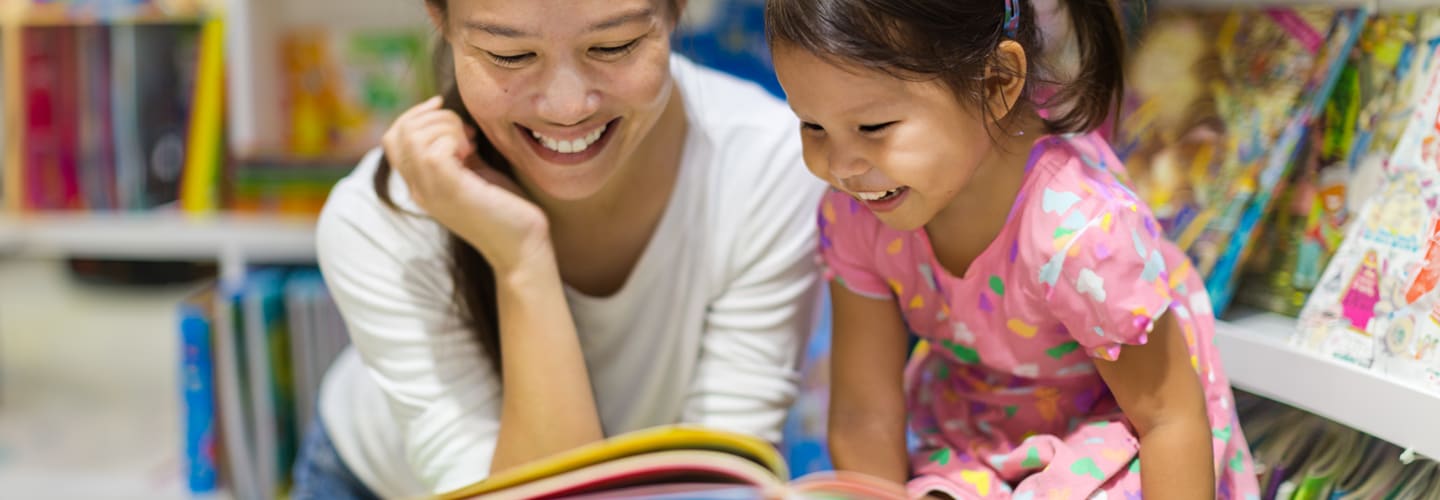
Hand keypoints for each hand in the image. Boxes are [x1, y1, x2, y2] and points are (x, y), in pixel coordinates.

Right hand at [383, 96, 551, 273]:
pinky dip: (454, 137)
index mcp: (421, 184)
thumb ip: (458, 151)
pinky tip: (473, 151)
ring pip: (414, 137)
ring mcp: (431, 191)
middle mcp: (419, 189)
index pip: (393, 138)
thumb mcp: (474, 172)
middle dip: (435, 117)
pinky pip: (434, 150)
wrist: (522, 247)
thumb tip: (452, 120)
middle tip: (468, 133)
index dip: (415, 114)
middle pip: (399, 132)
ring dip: (446, 125)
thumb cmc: (505, 208)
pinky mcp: (451, 191)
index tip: (443, 108)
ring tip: (472, 143)